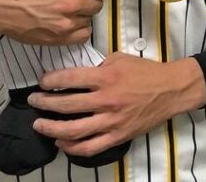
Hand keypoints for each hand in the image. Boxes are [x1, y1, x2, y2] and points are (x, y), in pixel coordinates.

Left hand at [30, 53, 205, 156]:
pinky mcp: (117, 136)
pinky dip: (70, 147)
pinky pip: (89, 147)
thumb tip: (78, 74)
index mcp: (107, 77)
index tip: (42, 81)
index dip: (51, 80)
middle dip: (44, 103)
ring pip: (72, 130)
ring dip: (51, 128)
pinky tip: (61, 141)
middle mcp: (106, 100)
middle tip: (34, 101)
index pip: (70, 79)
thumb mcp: (121, 58)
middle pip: (66, 105)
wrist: (171, 90)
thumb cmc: (146, 71)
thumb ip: (98, 66)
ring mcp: (111, 121)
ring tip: (39, 124)